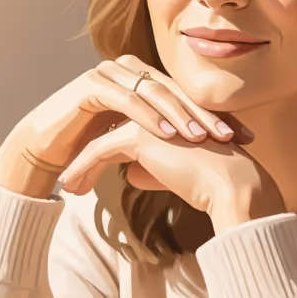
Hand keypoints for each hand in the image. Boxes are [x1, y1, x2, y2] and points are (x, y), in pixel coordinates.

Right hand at [0, 54, 251, 195]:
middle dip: (206, 115)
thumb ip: (167, 141)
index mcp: (145, 79)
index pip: (188, 97)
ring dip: (180, 116)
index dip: (216, 116)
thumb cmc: (91, 146)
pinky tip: (168, 135)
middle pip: (177, 92)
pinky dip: (149, 117)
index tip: (245, 139)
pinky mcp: (92, 86)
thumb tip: (210, 155)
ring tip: (202, 138)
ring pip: (155, 94)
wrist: (46, 150)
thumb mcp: (137, 142)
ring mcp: (110, 74)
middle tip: (231, 137)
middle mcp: (130, 70)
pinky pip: (127, 100)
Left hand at [57, 119, 286, 229]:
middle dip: (85, 152)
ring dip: (79, 164)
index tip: (88, 167)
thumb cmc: (211, 183)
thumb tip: (128, 173)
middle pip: (107, 128)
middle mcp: (155, 109)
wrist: (230, 185)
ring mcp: (147, 119)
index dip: (104, 146)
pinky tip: (68, 187)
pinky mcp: (138, 136)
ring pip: (100, 139)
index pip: (125, 124)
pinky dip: (81, 168)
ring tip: (67, 188)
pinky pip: (98, 151)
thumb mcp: (177, 172)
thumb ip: (151, 167)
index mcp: (167, 113)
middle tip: (72, 178)